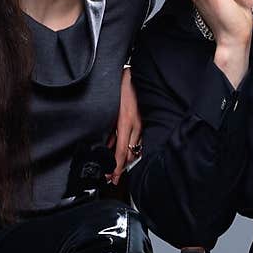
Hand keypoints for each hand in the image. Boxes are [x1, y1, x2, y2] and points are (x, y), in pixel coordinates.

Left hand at [107, 68, 142, 182]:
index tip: (111, 177)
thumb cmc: (121, 88)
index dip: (116, 168)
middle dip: (121, 167)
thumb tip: (107, 143)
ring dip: (126, 159)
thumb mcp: (111, 109)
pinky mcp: (145, 122)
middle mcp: (136, 126)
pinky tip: (122, 150)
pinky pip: (138, 140)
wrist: (136, 75)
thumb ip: (110, 127)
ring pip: (135, 149)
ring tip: (117, 166)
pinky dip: (130, 147)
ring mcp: (142, 124)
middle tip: (112, 177)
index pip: (121, 152)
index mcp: (125, 122)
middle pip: (130, 155)